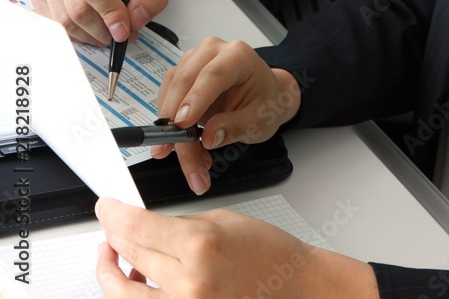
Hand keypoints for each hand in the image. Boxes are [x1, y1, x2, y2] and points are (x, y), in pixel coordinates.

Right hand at [29, 0, 167, 45]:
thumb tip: (135, 20)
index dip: (108, 12)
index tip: (123, 31)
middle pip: (77, 7)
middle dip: (101, 30)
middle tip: (119, 35)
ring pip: (63, 20)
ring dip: (89, 35)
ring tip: (107, 31)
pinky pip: (53, 23)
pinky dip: (74, 33)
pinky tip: (90, 26)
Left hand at [95, 198, 378, 298]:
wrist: (296, 289)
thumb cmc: (269, 254)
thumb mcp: (223, 221)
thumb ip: (179, 225)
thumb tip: (143, 226)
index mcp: (199, 246)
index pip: (136, 228)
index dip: (112, 215)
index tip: (104, 207)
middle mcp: (189, 284)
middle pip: (128, 259)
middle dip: (111, 239)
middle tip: (107, 226)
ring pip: (126, 296)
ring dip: (112, 274)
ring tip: (112, 258)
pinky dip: (134, 295)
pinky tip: (137, 280)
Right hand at [151, 37, 300, 194]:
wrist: (266, 95)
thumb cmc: (265, 101)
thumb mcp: (258, 120)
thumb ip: (234, 127)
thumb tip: (209, 138)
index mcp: (238, 55)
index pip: (213, 74)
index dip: (195, 99)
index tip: (181, 124)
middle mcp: (212, 51)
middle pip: (185, 82)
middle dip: (174, 122)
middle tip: (167, 152)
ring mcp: (194, 60)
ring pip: (171, 93)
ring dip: (171, 130)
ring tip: (190, 162)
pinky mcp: (182, 75)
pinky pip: (167, 100)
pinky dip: (171, 127)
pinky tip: (186, 148)